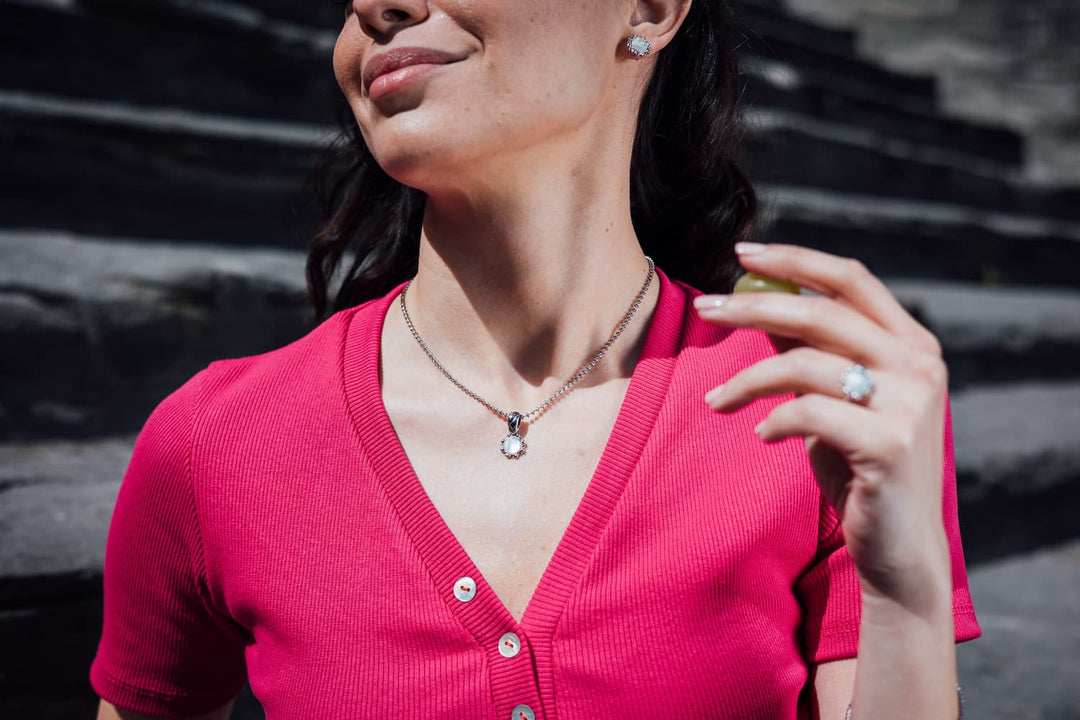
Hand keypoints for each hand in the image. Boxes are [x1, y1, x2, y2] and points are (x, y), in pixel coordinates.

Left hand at [695, 243, 951, 614]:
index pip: (851, 278)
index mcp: (912, 344)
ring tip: (716, 401)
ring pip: (804, 364)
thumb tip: (757, 303)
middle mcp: (920, 365)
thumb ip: (809, 352)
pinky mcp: (889, 444)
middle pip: (821, 312)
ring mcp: (910, 404)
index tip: (741, 254)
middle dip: (751, 307)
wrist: (898, 548)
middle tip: (702, 308)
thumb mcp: (834, 400)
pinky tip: (762, 436)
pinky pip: (808, 412)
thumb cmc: (859, 468)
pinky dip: (773, 420)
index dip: (795, 260)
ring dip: (746, 380)